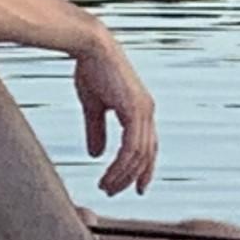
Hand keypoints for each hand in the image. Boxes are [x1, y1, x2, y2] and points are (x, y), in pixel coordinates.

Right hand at [72, 27, 159, 194]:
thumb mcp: (94, 106)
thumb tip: (96, 154)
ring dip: (123, 175)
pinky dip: (121, 166)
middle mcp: (147, 111)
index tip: (137, 188)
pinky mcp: (134, 110)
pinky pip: (132, 148)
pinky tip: (108, 175)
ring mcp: (144, 110)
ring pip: (139, 155)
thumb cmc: (92, 70)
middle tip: (114, 192)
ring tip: (106, 188)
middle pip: (148, 154)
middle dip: (133, 177)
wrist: (91, 47)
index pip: (148, 146)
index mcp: (141, 109)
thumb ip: (96, 130)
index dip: (144, 168)